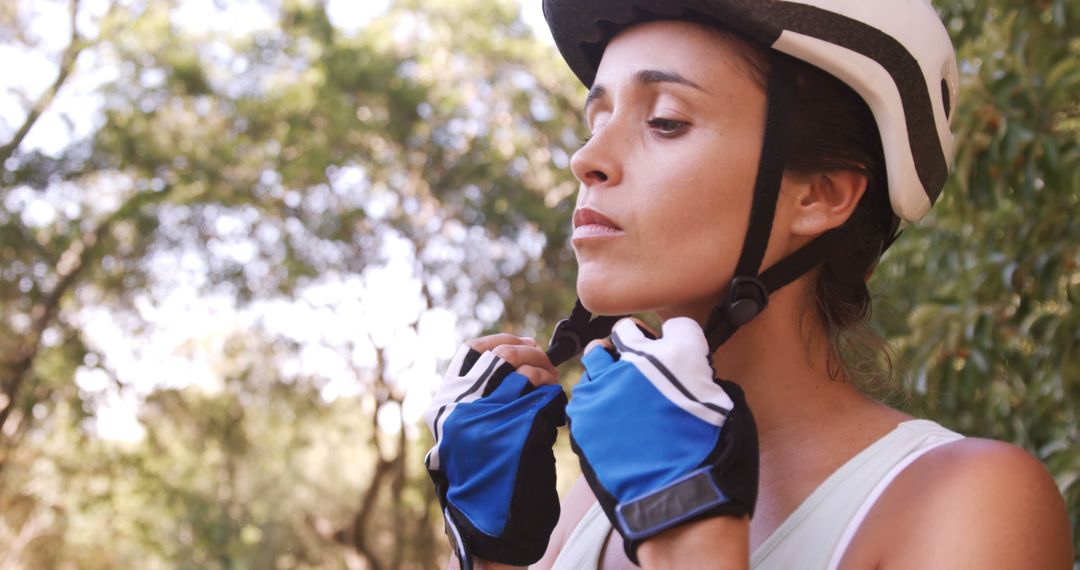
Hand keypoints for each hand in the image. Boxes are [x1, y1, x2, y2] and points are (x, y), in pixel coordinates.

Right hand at [424, 335, 565, 568]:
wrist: (488, 527)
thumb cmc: (484, 478)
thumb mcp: (468, 431)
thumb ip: (483, 394)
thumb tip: (516, 354)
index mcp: (445, 406)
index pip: (472, 351)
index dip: (502, 341)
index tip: (525, 343)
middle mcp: (461, 409)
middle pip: (502, 357)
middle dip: (531, 355)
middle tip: (546, 366)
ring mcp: (488, 421)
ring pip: (525, 373)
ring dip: (546, 375)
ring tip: (551, 387)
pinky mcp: (517, 434)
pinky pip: (543, 400)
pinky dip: (555, 399)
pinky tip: (556, 411)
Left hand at [566, 317, 758, 563]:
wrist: (681, 506)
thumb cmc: (715, 462)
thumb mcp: (727, 407)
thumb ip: (703, 377)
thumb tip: (692, 375)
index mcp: (680, 353)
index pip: (676, 325)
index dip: (680, 340)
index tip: (678, 353)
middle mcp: (638, 361)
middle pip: (627, 330)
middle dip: (636, 343)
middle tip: (643, 365)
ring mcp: (606, 388)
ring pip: (596, 357)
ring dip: (609, 368)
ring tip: (620, 391)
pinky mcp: (583, 417)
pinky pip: (582, 395)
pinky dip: (594, 401)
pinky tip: (607, 419)